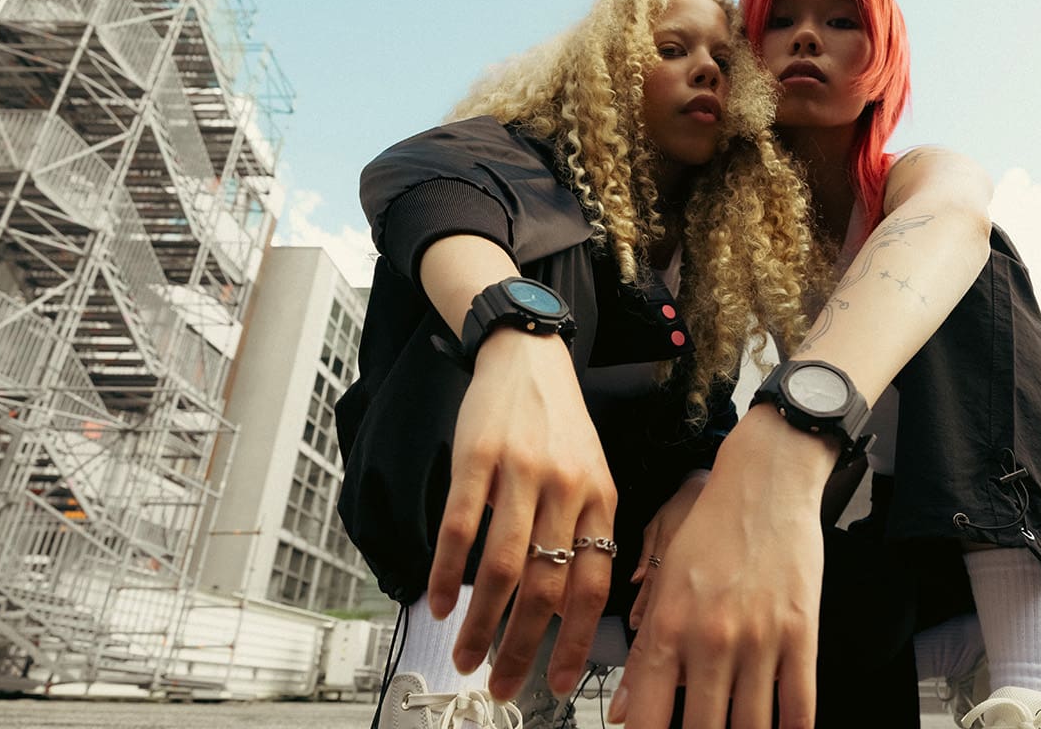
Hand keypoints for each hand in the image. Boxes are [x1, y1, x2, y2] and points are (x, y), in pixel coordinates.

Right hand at [430, 327, 616, 699]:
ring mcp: (521, 473)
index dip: (574, 642)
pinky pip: (461, 528)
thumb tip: (569, 607)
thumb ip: (586, 534)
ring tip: (464, 657)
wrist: (529, 355)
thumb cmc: (560, 426)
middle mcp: (567, 490)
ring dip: (481, 623)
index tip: (558, 683)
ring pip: (504, 567)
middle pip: (547, 588)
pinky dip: (448, 574)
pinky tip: (439, 603)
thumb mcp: (591, 476)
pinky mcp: (478, 457)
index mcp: (601, 500)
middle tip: (502, 685)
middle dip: (523, 648)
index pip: (593, 586)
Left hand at [609, 413, 834, 727]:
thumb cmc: (712, 529)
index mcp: (669, 626)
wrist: (765, 483)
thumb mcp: (664, 584)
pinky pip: (799, 705)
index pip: (648, 714)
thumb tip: (624, 713)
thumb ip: (644, 652)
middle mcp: (711, 638)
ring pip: (750, 727)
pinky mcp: (802, 634)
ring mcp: (759, 639)